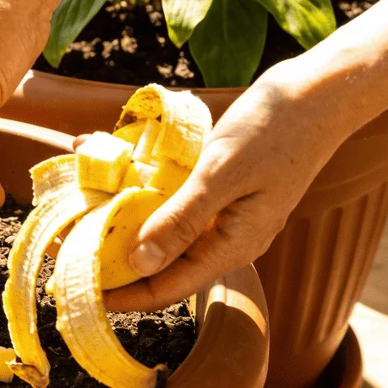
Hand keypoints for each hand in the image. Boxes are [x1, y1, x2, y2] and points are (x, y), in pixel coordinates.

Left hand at [100, 65, 356, 312]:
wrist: (319, 93)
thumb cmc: (276, 130)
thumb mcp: (221, 172)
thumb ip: (181, 219)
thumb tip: (137, 263)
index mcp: (231, 247)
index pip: (166, 289)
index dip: (121, 294)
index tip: (78, 290)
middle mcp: (225, 239)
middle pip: (160, 262)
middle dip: (113, 255)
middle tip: (67, 243)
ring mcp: (223, 214)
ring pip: (162, 227)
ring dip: (122, 216)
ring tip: (80, 202)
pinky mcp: (218, 189)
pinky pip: (172, 197)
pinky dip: (142, 185)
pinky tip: (112, 160)